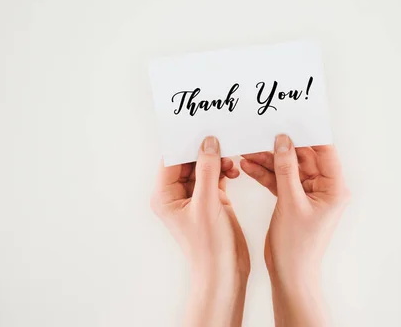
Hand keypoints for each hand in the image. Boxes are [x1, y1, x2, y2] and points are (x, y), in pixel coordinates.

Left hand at [151, 136, 249, 326]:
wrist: (225, 273)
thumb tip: (208, 142)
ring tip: (232, 159)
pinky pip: (216, 175)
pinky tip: (235, 171)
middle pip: (188, 161)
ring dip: (218, 160)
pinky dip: (225, 170)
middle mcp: (177, 194)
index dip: (185, 144)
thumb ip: (207, 170)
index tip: (201, 128)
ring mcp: (195, 197)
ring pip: (204, 167)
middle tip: (223, 138)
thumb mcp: (207, 203)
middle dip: (205, 150)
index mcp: (165, 195)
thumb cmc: (209, 246)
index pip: (171, 159)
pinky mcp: (212, 200)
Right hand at [240, 134, 349, 325]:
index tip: (291, 119)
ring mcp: (308, 193)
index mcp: (334, 187)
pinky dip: (264, 173)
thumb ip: (286, 170)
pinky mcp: (293, 199)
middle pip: (302, 157)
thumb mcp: (291, 203)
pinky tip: (247, 165)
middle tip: (260, 133)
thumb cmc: (297, 246)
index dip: (308, 135)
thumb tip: (284, 140)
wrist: (289, 274)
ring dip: (268, 159)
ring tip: (246, 150)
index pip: (324, 151)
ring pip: (287, 167)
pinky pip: (279, 180)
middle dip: (280, 146)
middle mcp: (324, 187)